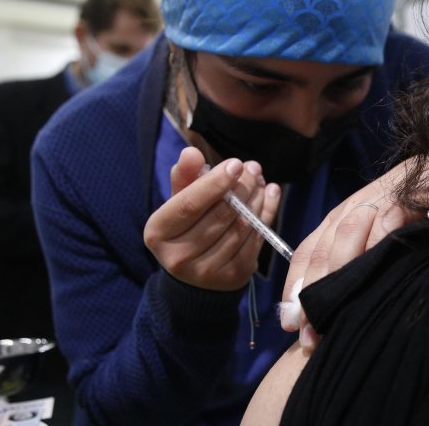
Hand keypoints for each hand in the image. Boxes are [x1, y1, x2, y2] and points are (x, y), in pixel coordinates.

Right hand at [144, 147, 281, 290]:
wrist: (195, 275)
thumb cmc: (186, 226)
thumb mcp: (178, 201)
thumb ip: (184, 176)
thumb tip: (191, 153)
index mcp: (158, 233)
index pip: (190, 204)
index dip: (215, 182)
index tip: (235, 164)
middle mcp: (179, 257)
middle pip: (220, 214)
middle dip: (242, 187)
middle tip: (252, 168)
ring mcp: (208, 271)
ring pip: (242, 226)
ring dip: (256, 198)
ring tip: (260, 180)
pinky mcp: (234, 277)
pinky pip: (256, 239)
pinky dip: (266, 213)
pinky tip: (269, 194)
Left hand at [280, 153, 428, 350]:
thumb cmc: (405, 210)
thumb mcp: (373, 237)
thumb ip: (353, 263)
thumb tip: (331, 308)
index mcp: (335, 221)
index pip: (305, 254)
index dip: (294, 289)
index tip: (289, 325)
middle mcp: (348, 212)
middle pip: (320, 251)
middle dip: (312, 293)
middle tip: (310, 332)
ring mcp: (373, 204)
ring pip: (346, 235)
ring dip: (338, 272)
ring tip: (335, 309)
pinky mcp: (402, 199)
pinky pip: (385, 222)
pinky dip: (378, 244)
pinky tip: (375, 272)